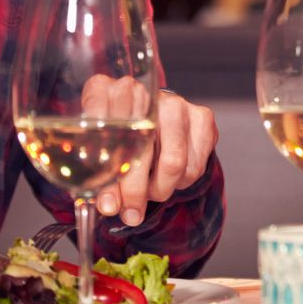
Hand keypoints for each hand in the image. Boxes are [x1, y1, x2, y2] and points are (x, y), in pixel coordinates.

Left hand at [95, 87, 216, 226]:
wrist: (154, 119)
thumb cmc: (121, 139)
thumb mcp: (100, 154)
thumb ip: (101, 179)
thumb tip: (109, 206)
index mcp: (103, 90)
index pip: (100, 123)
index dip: (102, 167)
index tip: (104, 201)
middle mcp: (142, 91)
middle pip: (140, 149)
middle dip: (134, 191)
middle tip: (131, 213)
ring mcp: (175, 103)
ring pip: (173, 163)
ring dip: (161, 189)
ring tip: (152, 189)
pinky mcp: (202, 116)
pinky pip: (195, 166)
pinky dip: (182, 182)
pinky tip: (171, 174)